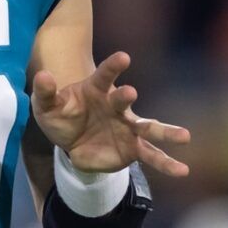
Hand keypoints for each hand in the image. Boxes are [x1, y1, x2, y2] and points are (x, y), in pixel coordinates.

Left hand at [31, 52, 190, 178]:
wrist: (71, 140)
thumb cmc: (61, 115)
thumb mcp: (46, 105)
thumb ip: (45, 92)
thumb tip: (42, 76)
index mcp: (97, 90)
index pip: (105, 75)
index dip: (113, 66)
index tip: (124, 57)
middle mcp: (116, 106)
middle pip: (123, 100)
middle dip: (125, 96)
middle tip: (130, 92)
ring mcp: (127, 127)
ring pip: (148, 128)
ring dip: (166, 132)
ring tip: (185, 136)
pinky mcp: (132, 148)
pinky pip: (151, 156)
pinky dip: (167, 163)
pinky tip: (183, 170)